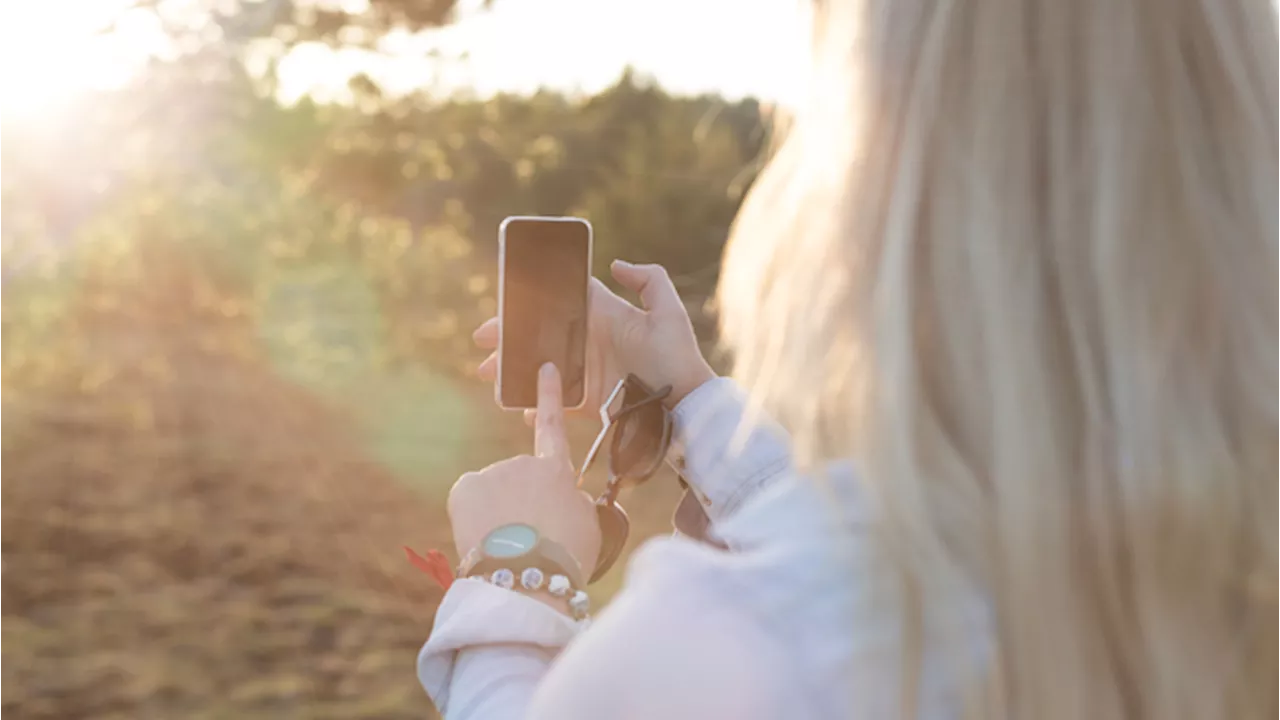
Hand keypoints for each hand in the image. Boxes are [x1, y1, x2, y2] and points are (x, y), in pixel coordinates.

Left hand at [448, 363, 601, 603]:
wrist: (528, 577)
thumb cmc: (565, 557)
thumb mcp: (588, 524)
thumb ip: (574, 500)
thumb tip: (562, 498)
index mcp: (557, 470)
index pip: (553, 425)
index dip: (549, 396)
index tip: (544, 367)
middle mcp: (523, 462)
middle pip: (519, 480)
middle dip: (521, 503)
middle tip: (531, 539)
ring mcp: (492, 472)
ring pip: (493, 495)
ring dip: (499, 515)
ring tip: (510, 546)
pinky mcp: (465, 487)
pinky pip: (469, 502)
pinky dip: (474, 519)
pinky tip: (485, 539)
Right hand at [474, 260, 715, 419]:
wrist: (686, 403)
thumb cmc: (678, 356)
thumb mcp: (668, 312)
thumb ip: (649, 280)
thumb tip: (616, 264)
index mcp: (602, 316)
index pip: (559, 303)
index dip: (530, 303)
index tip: (504, 305)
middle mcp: (588, 343)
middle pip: (539, 336)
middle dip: (508, 339)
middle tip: (481, 343)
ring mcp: (586, 373)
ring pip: (541, 368)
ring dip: (513, 371)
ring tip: (490, 376)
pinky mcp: (589, 402)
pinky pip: (557, 403)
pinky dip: (538, 406)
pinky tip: (521, 409)